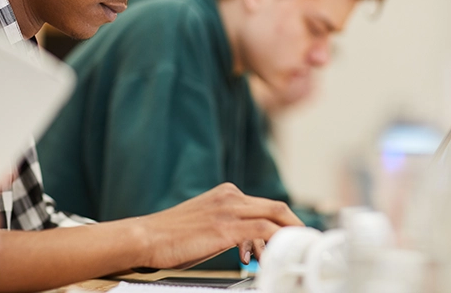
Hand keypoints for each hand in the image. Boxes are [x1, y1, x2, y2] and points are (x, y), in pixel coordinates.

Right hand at [137, 183, 302, 268]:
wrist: (146, 237)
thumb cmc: (170, 237)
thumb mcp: (205, 225)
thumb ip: (229, 228)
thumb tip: (250, 245)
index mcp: (225, 194)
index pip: (265, 205)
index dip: (284, 223)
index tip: (293, 239)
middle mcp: (230, 196)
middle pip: (277, 207)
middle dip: (295, 228)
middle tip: (304, 246)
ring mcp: (228, 210)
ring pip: (275, 215)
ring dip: (290, 237)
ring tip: (291, 257)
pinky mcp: (225, 227)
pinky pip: (264, 230)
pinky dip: (277, 241)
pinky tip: (276, 256)